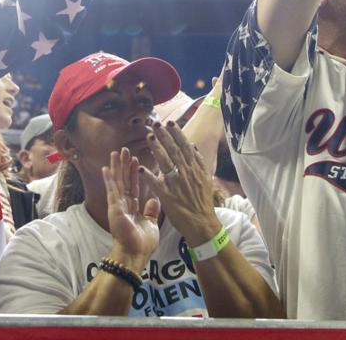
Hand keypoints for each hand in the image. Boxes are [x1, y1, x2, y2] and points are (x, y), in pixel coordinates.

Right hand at [102, 148, 159, 267]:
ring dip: (117, 167)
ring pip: (117, 181)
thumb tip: (154, 200)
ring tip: (116, 152)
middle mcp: (123, 204)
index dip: (134, 172)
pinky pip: (112, 190)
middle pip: (123, 180)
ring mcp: (117, 205)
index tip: (134, 159)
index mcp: (132, 207)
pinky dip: (109, 178)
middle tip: (123, 150)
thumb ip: (151, 211)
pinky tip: (107, 168)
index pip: (133, 185)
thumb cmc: (142, 244)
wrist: (135, 255)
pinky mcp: (114, 208)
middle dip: (124, 165)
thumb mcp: (151, 224)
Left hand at [139, 122, 221, 247]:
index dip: (177, 134)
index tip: (169, 122)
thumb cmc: (203, 201)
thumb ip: (198, 161)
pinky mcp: (169, 197)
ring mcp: (177, 185)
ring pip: (166, 163)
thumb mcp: (205, 178)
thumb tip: (192, 145)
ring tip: (149, 137)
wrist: (203, 223)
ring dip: (157, 150)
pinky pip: (157, 184)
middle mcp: (187, 174)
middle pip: (174, 151)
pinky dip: (149, 176)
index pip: (185, 146)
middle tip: (156, 124)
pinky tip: (140, 168)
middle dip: (165, 136)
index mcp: (195, 168)